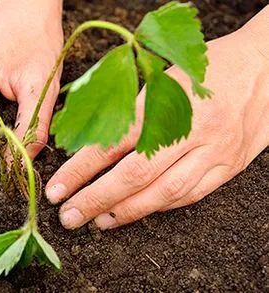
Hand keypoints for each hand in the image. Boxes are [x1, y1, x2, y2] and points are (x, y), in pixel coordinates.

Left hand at [46, 8, 268, 229]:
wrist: (267, 68)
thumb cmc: (207, 67)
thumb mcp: (164, 76)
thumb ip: (132, 109)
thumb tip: (91, 142)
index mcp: (167, 100)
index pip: (114, 142)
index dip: (81, 169)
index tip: (57, 188)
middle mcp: (191, 129)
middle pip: (136, 174)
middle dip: (96, 199)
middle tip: (69, 216)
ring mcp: (214, 150)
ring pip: (164, 192)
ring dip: (126, 212)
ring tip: (97, 221)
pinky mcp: (229, 166)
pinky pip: (190, 195)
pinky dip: (159, 207)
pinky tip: (136, 212)